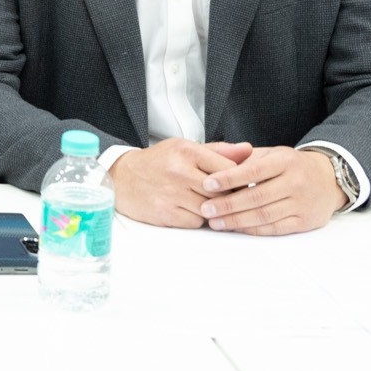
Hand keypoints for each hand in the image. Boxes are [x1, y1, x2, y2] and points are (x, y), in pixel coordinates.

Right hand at [105, 138, 252, 227]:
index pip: (228, 168)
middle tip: (225, 197)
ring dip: (212, 210)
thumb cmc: (158, 162)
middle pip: (222, 192)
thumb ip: (219, 151)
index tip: (238, 184)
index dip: (238, 179)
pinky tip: (187, 210)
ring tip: (203, 202)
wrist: (122, 177)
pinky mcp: (164, 213)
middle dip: (227, 197)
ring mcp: (171, 193)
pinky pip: (196, 223)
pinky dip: (196, 219)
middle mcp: (178, 171)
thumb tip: (248, 150)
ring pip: (211, 209)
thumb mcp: (185, 148)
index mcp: (186, 151)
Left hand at [197, 146, 345, 235]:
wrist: (328, 179)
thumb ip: (246, 158)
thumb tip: (216, 163)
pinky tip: (236, 228)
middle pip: (257, 196)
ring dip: (237, 220)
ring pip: (265, 215)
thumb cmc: (291, 166)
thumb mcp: (272, 154)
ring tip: (215, 222)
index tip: (207, 184)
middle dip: (228, 204)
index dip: (229, 178)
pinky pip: (275, 228)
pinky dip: (253, 230)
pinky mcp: (305, 221)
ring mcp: (302, 203)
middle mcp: (296, 182)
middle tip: (206, 209)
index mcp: (285, 161)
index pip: (254, 171)